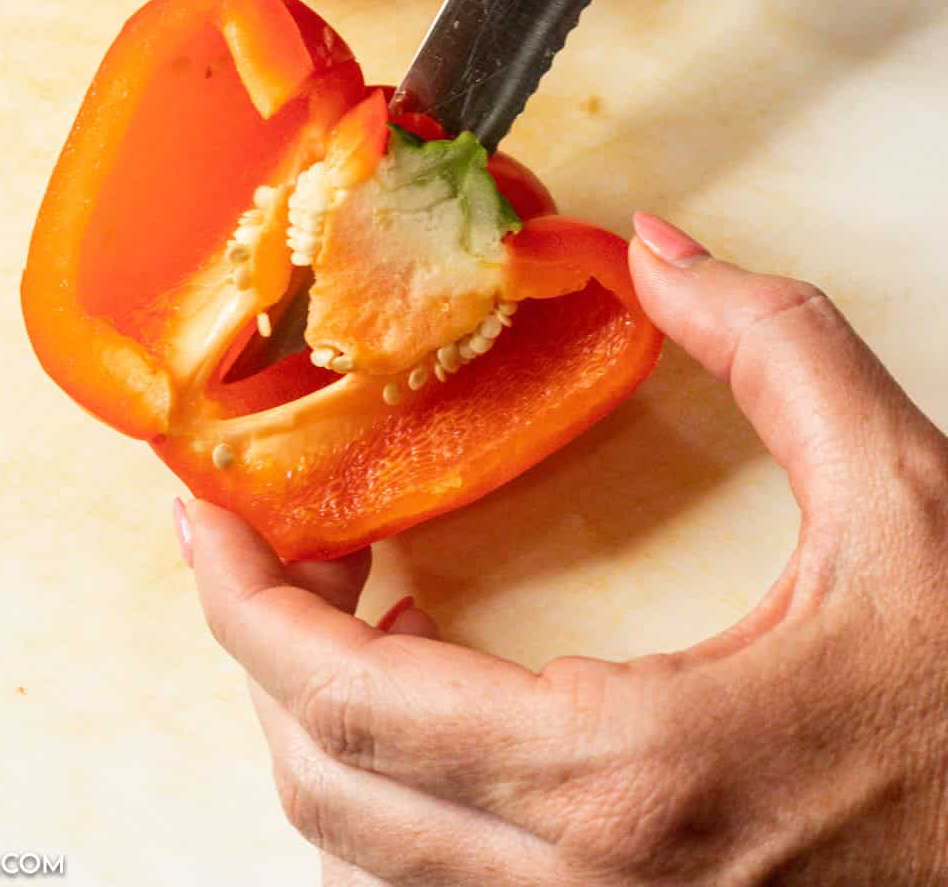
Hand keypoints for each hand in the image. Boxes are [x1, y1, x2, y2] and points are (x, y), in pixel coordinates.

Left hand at [182, 213, 947, 883]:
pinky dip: (395, 785)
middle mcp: (593, 880)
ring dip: (322, 724)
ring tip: (351, 588)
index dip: (245, 607)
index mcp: (631, 764)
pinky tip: (439, 682)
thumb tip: (658, 257)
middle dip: (262, 653)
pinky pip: (446, 882)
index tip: (205, 518)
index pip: (351, 707)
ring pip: (373, 858)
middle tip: (265, 534)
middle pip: (327, 793)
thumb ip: (776, 347)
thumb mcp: (906, 493)